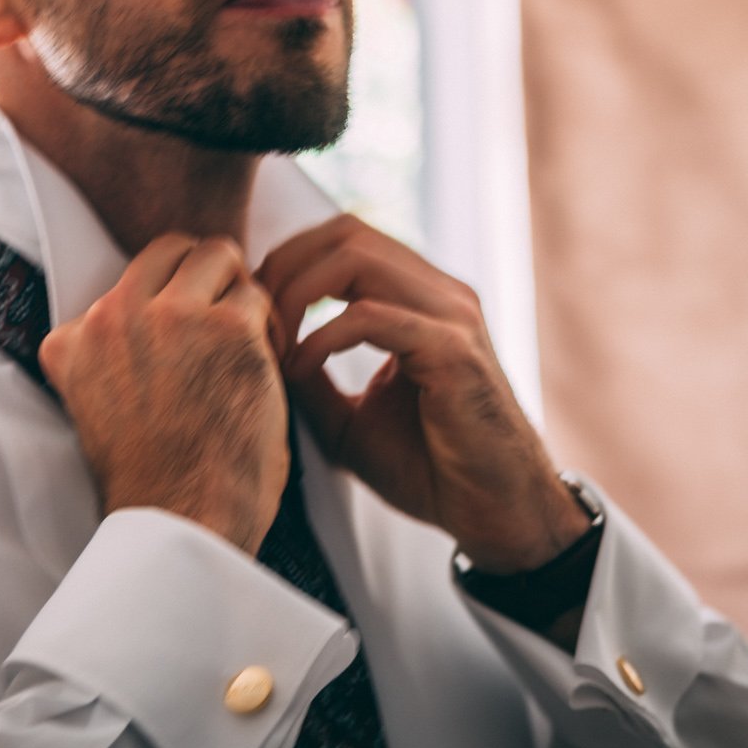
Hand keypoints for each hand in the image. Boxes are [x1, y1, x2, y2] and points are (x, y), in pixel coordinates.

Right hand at [39, 234, 288, 556]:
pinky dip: (269, 326)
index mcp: (74, 339)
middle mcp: (115, 316)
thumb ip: (113, 351)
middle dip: (204, 275)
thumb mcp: (98, 404)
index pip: (129, 278)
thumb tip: (157, 305)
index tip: (184, 334)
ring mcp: (172, 317)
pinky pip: (257, 297)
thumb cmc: (152, 477)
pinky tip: (268, 363)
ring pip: (218, 257)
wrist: (182, 522)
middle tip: (223, 318)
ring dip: (237, 294)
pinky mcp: (228, 329)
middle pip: (172, 249)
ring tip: (247, 341)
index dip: (166, 300)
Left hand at [260, 216, 590, 574]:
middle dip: (285, 266)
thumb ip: (312, 377)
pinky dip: (322, 336)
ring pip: (357, 259)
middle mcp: (440, 294)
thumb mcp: (349, 418)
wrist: (493, 514)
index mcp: (420, 299)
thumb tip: (261, 347)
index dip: (289, 262)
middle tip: (253, 317)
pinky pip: (371, 316)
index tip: (253, 311)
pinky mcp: (453, 351)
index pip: (345, 239)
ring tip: (274, 342)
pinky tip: (300, 369)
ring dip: (298, 294)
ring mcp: (451, 316)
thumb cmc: (430, 469)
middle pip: (346, 233)